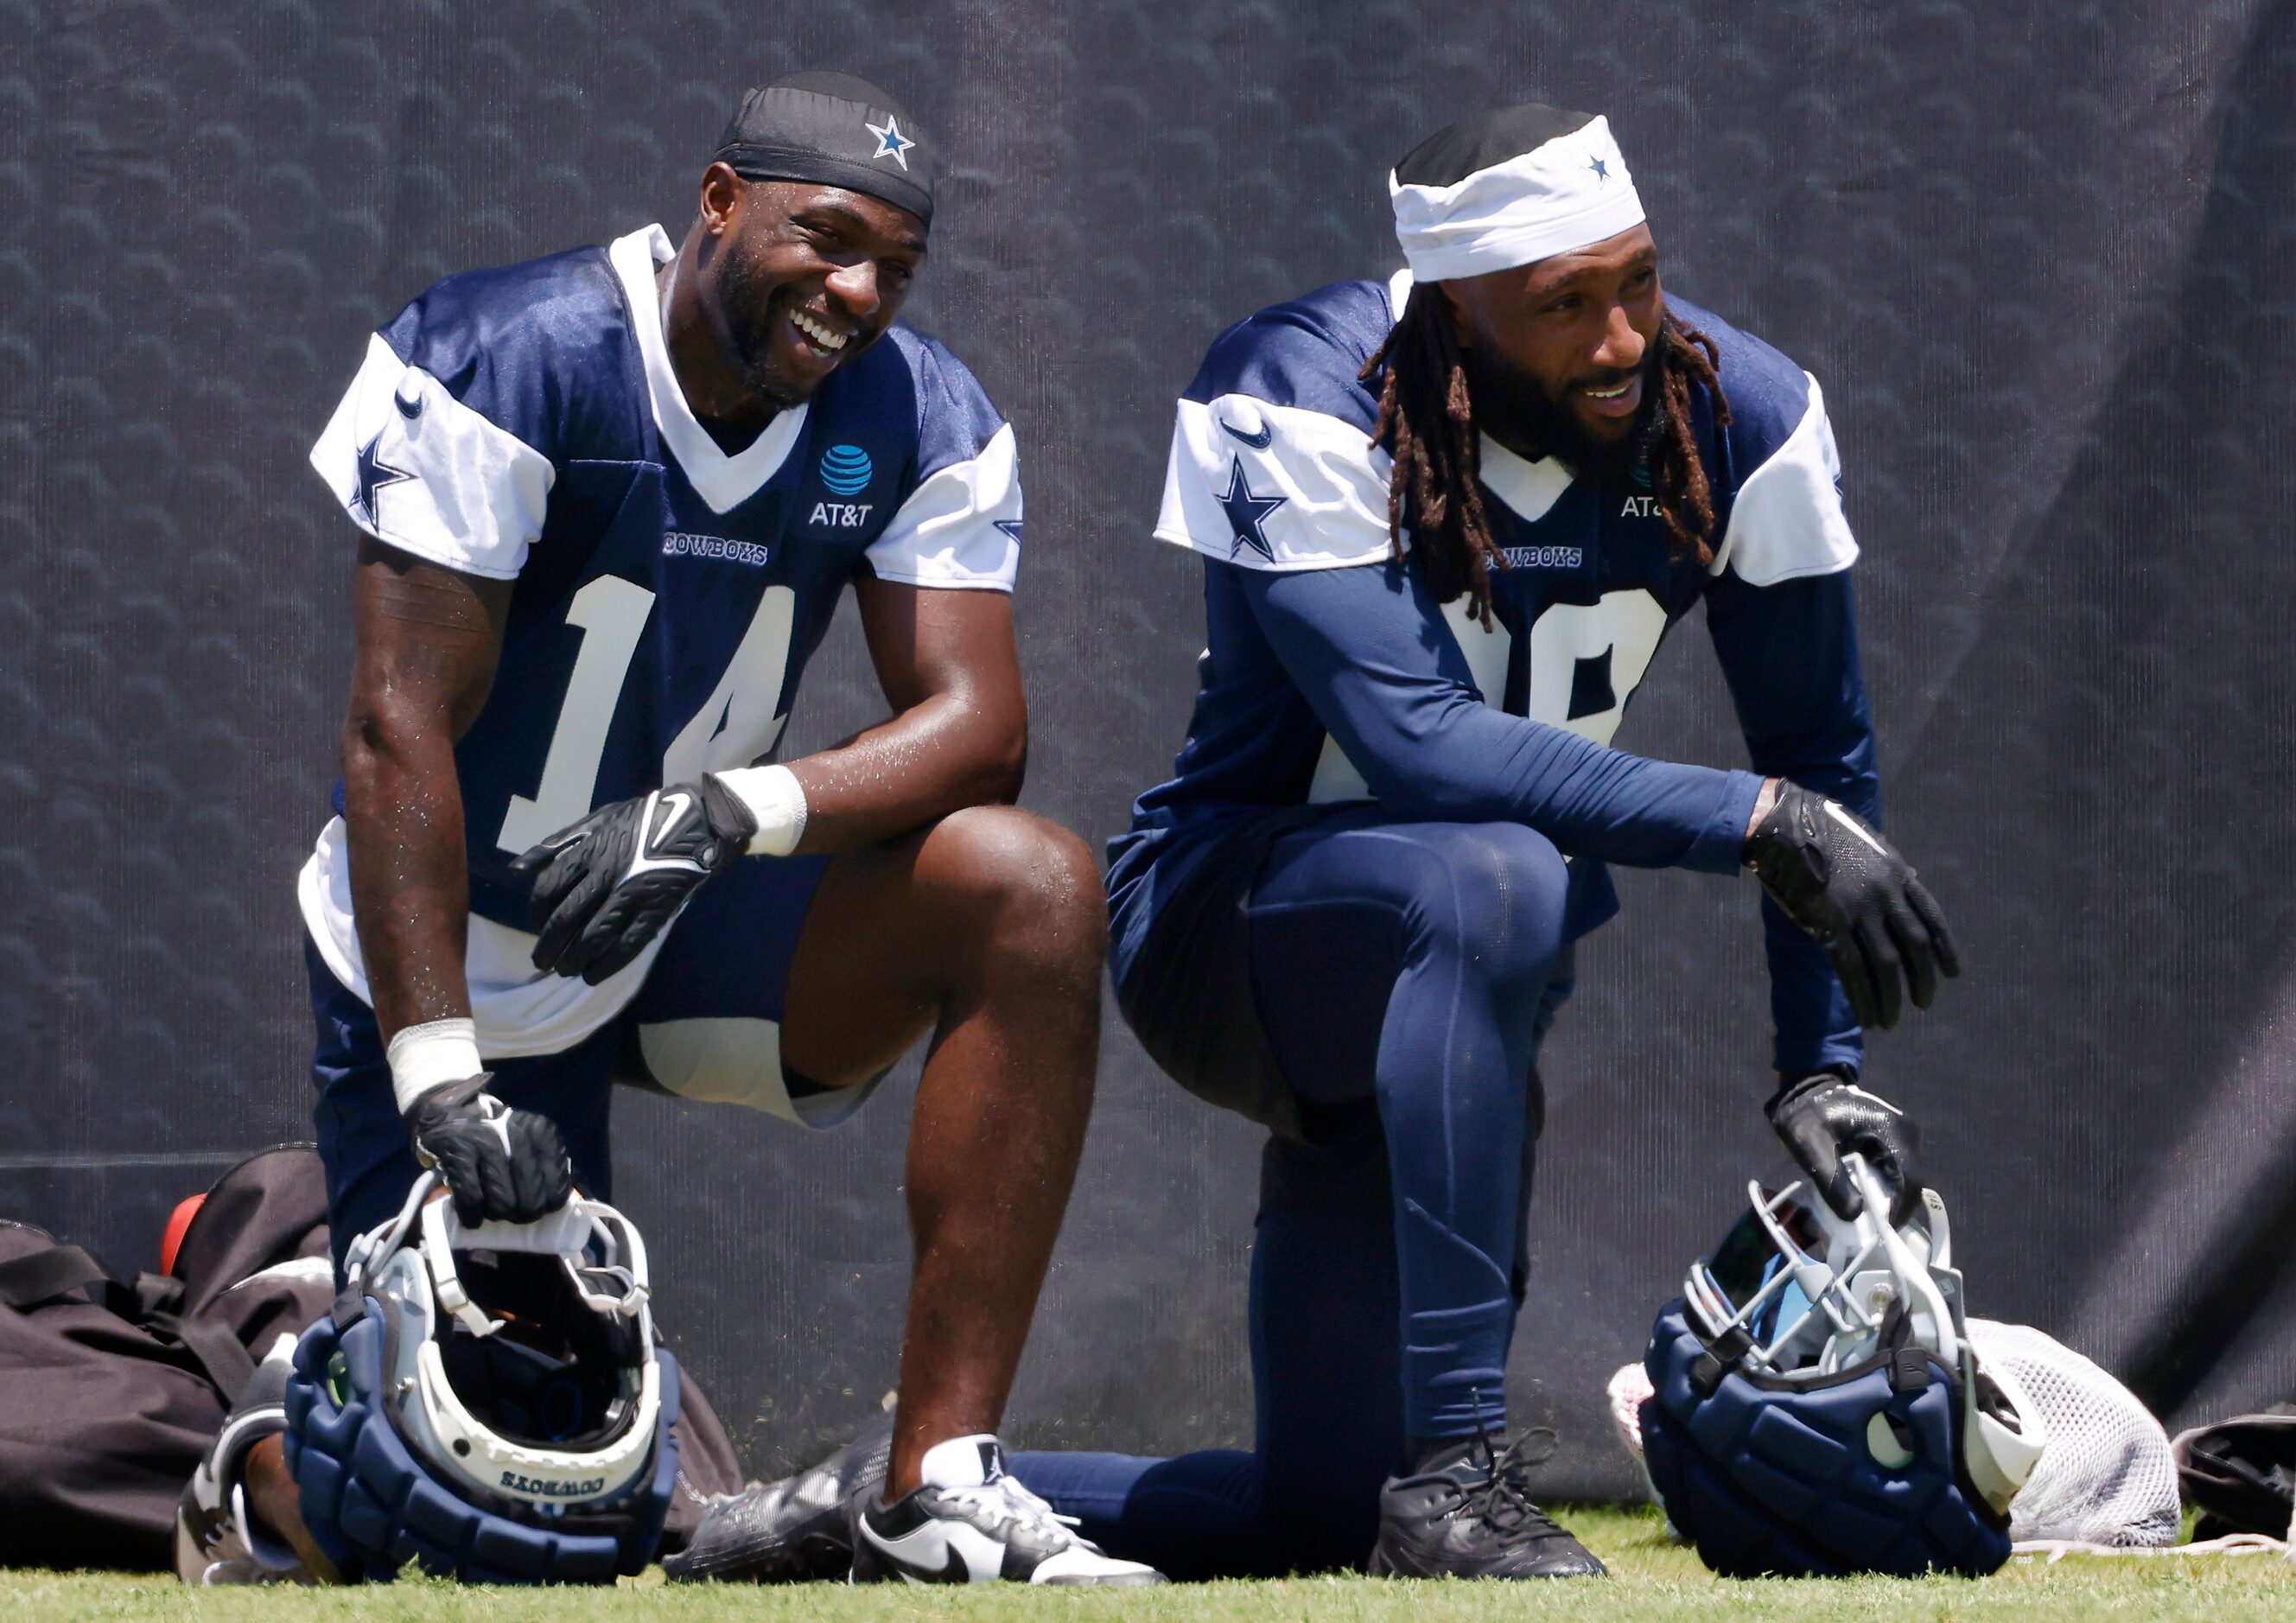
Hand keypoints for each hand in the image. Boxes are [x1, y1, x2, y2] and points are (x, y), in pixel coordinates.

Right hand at [406, 1075, 572, 1224]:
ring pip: (502, 1204)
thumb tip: (551, 1204)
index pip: (557, 1189)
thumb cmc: (499, 1136)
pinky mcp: (459, 1154)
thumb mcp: (532, 1142)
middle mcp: (518, 1135)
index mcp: (543, 1132)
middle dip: (520, 1214)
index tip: (535, 1205)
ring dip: (495, 1214)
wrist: (454, 1115)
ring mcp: (486, 1143)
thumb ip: (547, 1168)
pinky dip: (471, 1215)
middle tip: (511, 1211)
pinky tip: (472, 1215)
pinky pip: (472, 1200)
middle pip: (531, 1202)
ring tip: (489, 1208)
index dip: (546, 1206)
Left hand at [509, 776, 756, 983]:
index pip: (549, 889)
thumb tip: (517, 869)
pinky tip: (593, 975)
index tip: (536, 926)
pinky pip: (628, 945)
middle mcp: (606, 874)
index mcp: (590, 850)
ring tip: (567, 970)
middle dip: (549, 946)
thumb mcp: (598, 819)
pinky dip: (607, 965)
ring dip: (574, 959)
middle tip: (543, 962)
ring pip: (594, 936)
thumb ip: (557, 843)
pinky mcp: (657, 911)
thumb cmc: (645, 819)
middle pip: (566, 918)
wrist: (699, 823)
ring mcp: (633, 895)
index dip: (536, 914)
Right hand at [1743, 780, 1959, 1029]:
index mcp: (1896, 872)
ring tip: (1891, 1020)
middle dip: (1923, 979)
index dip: (1946, 949)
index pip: (1932, 918)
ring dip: (1892, 998)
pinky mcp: (1829, 924)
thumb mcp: (1865, 846)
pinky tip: (1867, 1016)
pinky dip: (1863, 997)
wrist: (1782, 825)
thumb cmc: (1819, 832)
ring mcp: (1858, 909)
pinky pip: (1853, 970)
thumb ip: (1886, 872)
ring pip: (1887, 964)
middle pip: (1915, 946)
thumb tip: (1907, 888)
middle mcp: (1884, 893)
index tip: (1953, 974)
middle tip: (1924, 1003)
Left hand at [1767, 1070, 1921, 1224]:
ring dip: (1888, 1198)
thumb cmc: (1806, 1112)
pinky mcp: (1894, 1140)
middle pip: (1911, 1181)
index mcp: (1892, 1130)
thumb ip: (1831, 1180)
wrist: (1807, 1086)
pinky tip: (1863, 1195)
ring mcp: (1902, 1135)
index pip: (1910, 1179)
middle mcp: (1906, 1133)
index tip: (1881, 1231)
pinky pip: (1895, 1170)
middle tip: (1870, 1228)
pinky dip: (1883, 1187)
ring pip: (1905, 1178)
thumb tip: (1854, 1215)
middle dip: (1893, 1207)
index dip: (1899, 1209)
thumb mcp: (1809, 1145)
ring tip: (1865, 1215)